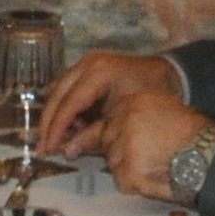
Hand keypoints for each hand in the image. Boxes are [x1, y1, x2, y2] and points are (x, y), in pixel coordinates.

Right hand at [37, 52, 180, 156]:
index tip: (48, 148)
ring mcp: (86, 64)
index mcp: (98, 72)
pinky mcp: (87, 69)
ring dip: (54, 116)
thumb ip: (94, 135)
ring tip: (53, 140)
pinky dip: (64, 108)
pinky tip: (65, 127)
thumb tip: (67, 151)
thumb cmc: (152, 96)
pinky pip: (67, 89)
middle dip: (49, 124)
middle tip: (43, 147)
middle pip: (58, 95)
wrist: (172, 75)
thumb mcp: (122, 118)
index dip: (56, 128)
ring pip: (58, 91)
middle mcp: (87, 64)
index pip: (69, 103)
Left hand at [83, 92, 214, 201]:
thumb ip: (140, 115)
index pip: (109, 119)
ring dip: (127, 168)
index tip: (127, 141)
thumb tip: (123, 126)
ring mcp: (124, 147)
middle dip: (120, 151)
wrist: (208, 157)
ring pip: (113, 162)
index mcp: (134, 103)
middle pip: (106, 140)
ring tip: (153, 166)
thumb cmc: (196, 136)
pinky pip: (121, 181)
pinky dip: (134, 183)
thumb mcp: (167, 109)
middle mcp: (125, 121)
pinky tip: (153, 177)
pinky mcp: (128, 172)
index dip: (118, 134)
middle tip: (143, 157)